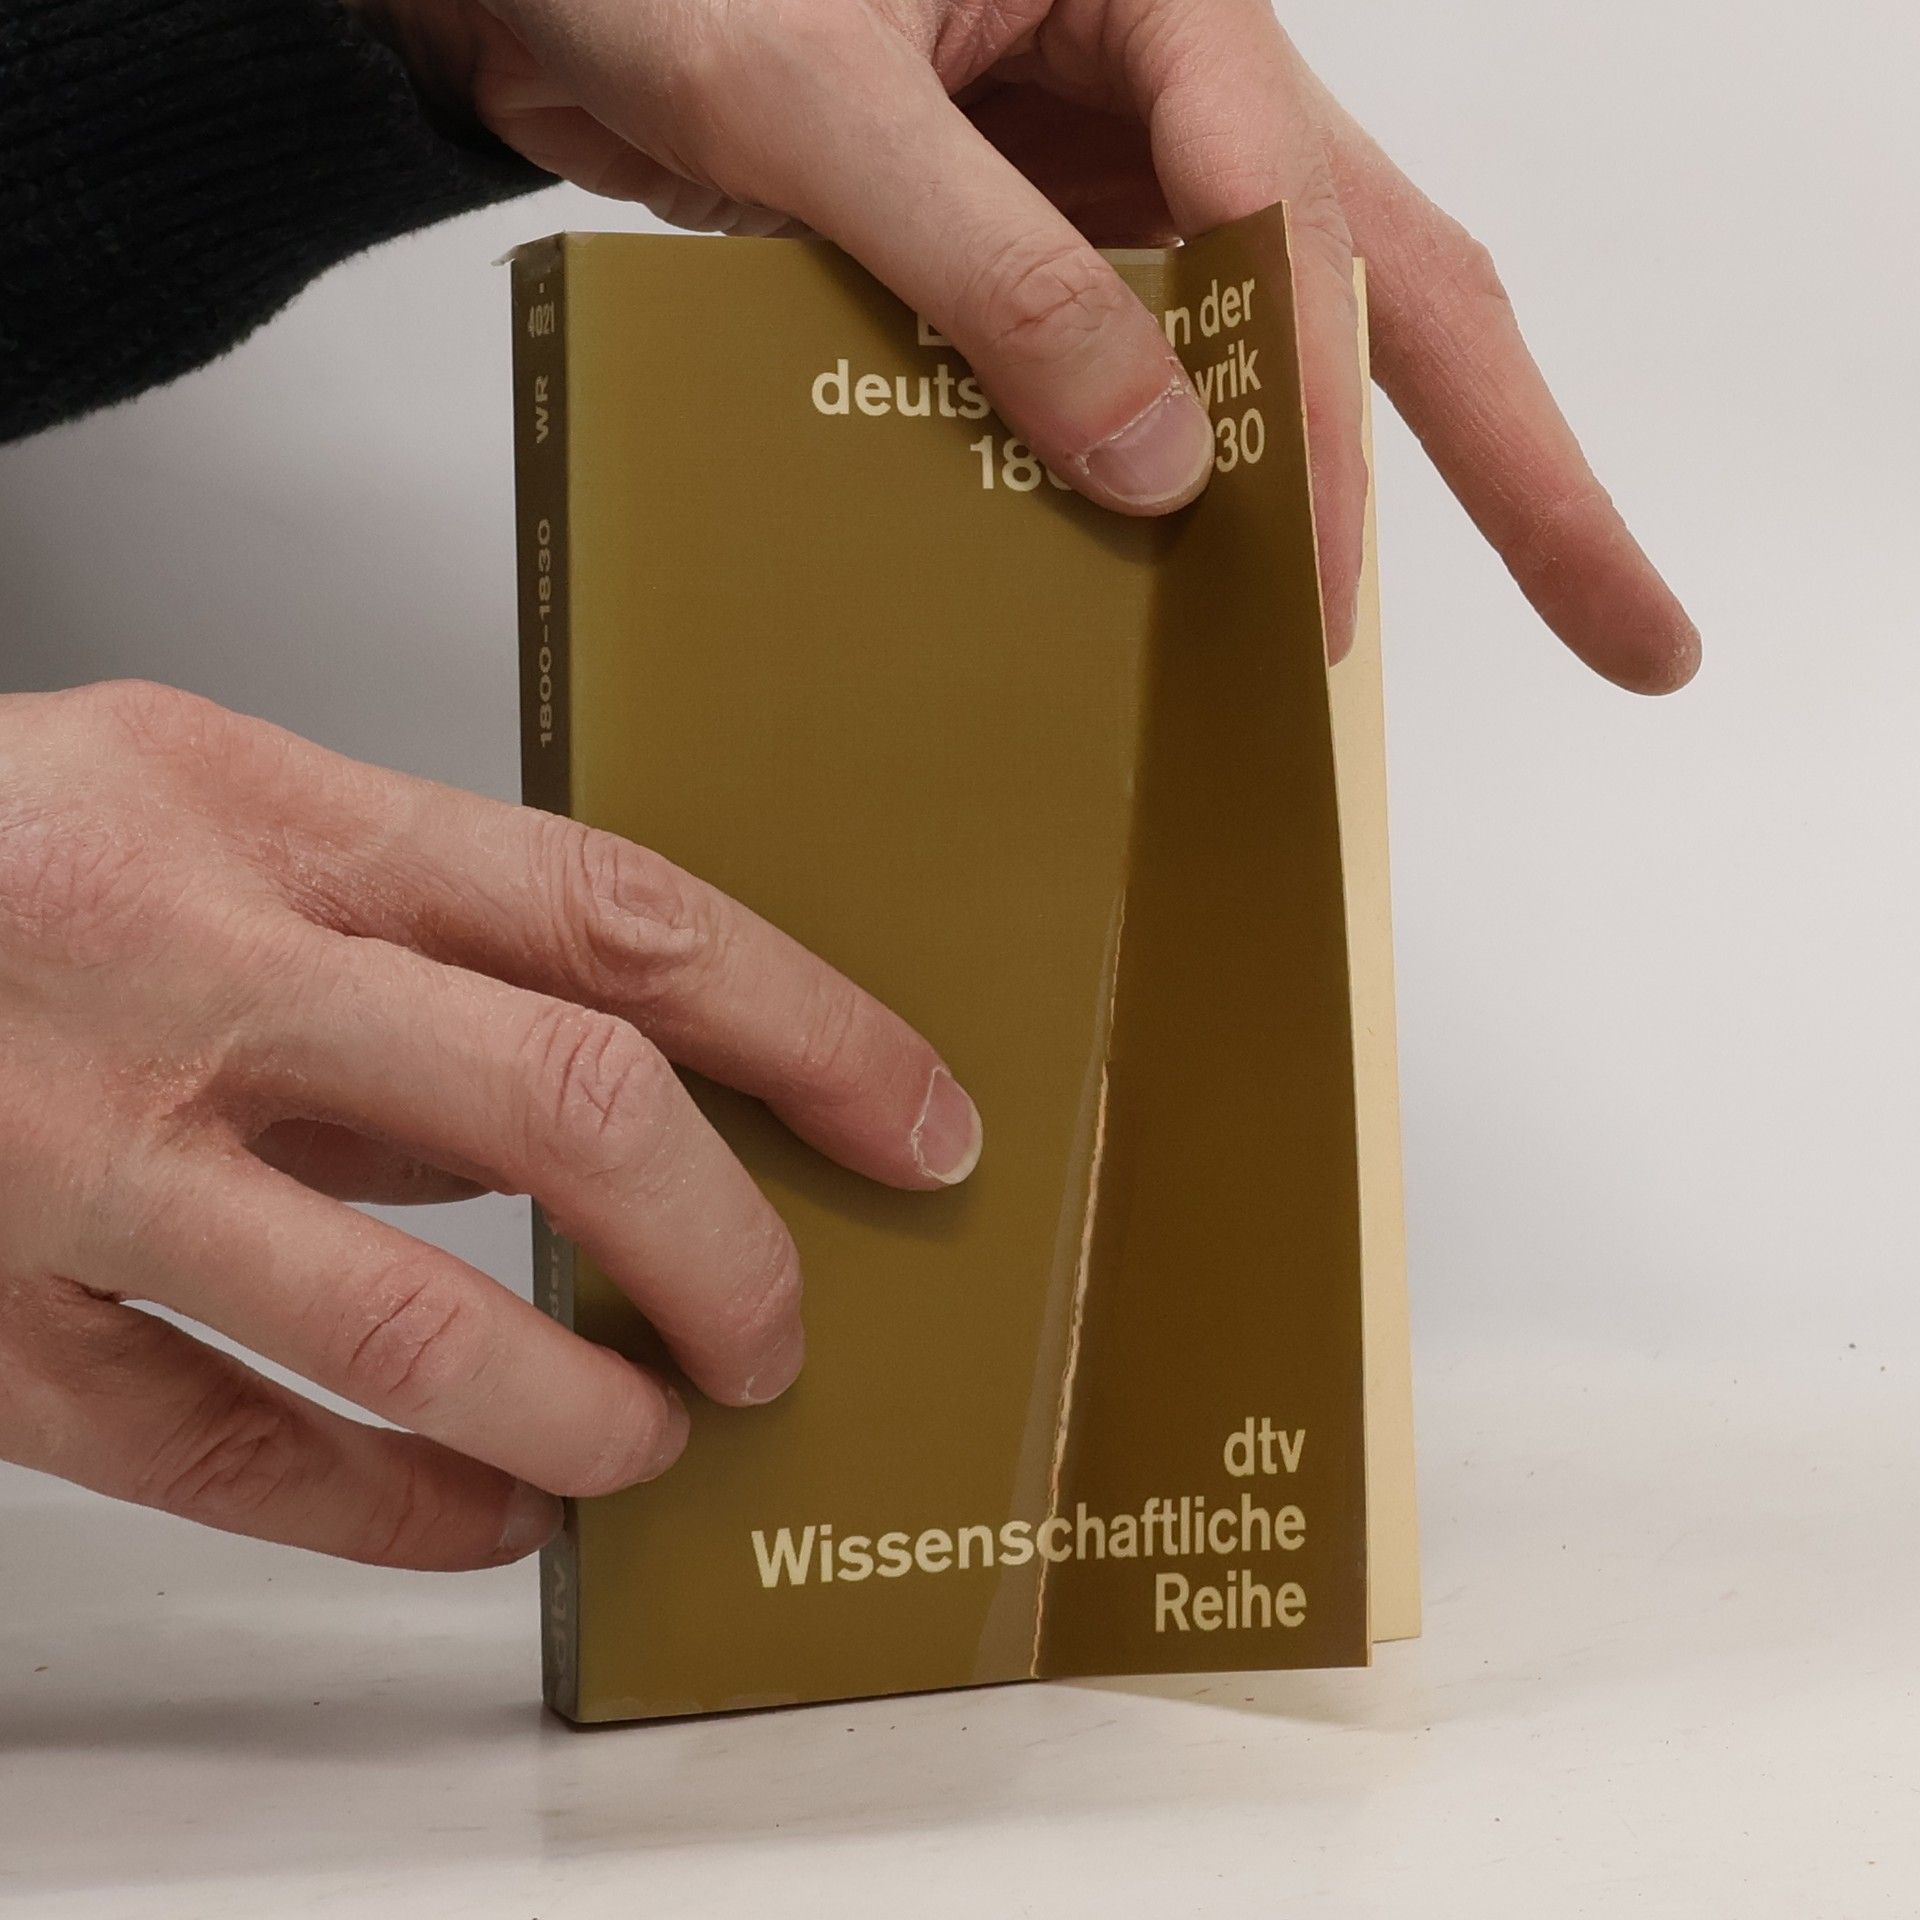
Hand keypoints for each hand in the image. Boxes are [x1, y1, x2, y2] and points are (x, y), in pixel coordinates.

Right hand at [0, 682, 980, 1567]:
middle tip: (782, 1330)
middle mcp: (182, 971)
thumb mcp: (204, 811)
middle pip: (568, 1113)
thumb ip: (399, 952)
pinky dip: (394, 1507)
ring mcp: (67, 1157)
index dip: (809, 1031)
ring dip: (582, 1412)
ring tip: (653, 1440)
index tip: (916, 1122)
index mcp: (263, 813)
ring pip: (411, 1324)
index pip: (621, 917)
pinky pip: (225, 1451)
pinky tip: (481, 1517)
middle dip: (727, 1253)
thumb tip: (603, 1107)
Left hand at [385, 0, 1697, 691]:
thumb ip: (989, 270)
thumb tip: (1156, 457)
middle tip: (1636, 629)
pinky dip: (1156, 484)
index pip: (1302, 225)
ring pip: (1273, 346)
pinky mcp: (1027, 247)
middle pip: (1387, 283)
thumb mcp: (814, 102)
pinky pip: (1134, 373)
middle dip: (1517, 463)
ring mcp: (1102, 173)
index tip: (1319, 598)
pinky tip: (1175, 590)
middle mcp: (1163, 79)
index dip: (1325, 427)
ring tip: (1371, 665)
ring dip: (1327, 500)